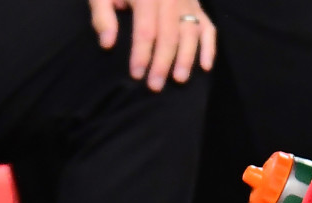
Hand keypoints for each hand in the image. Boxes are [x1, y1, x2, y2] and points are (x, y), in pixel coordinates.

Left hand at [88, 0, 216, 90]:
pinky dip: (209, 47)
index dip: (142, 53)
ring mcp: (187, 1)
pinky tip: (205, 66)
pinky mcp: (197, 6)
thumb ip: (102, 15)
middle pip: (170, 34)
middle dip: (163, 62)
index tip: (136, 74)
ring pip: (190, 32)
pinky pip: (208, 27)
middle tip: (155, 86)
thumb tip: (107, 44)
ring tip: (179, 79)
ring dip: (186, 58)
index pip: (146, 29)